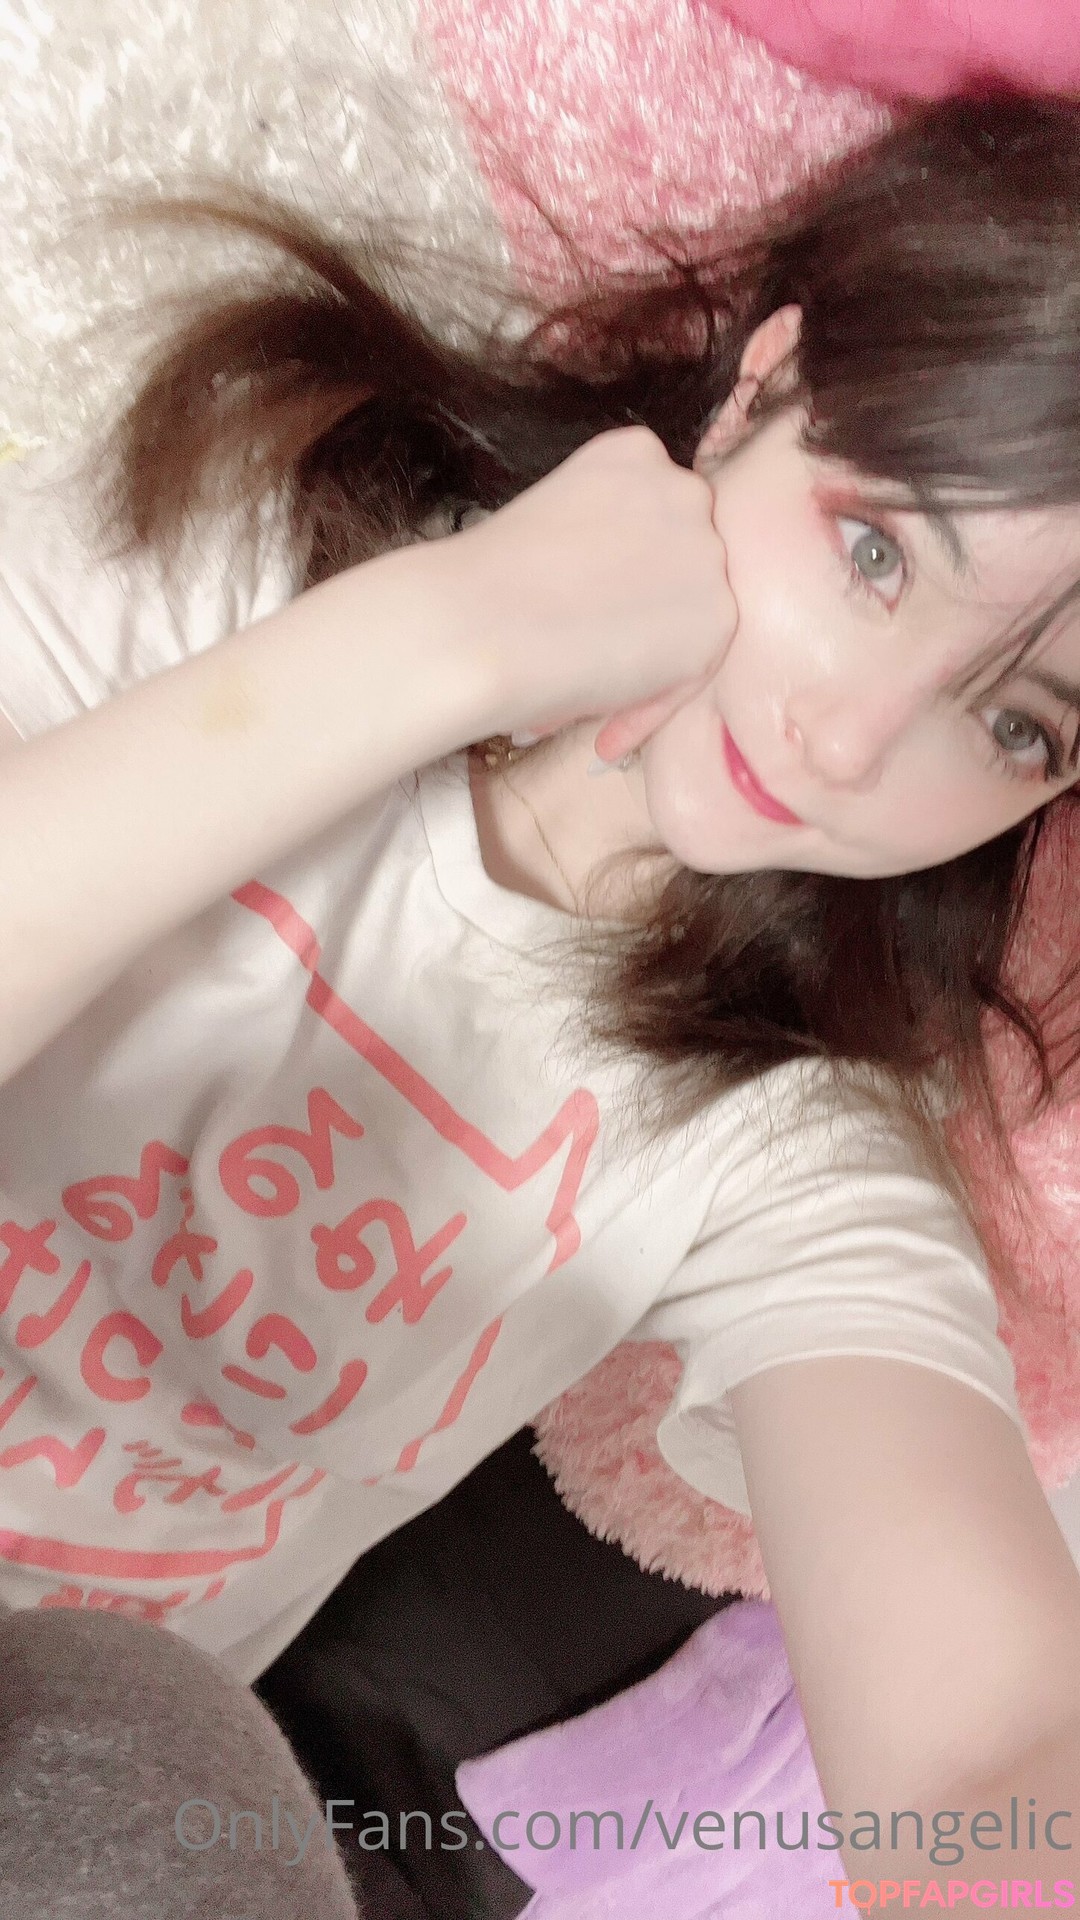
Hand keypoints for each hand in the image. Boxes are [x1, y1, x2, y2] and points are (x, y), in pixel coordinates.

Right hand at [430, 426, 735, 755]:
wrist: (479, 626)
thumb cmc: (484, 588)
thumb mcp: (551, 528)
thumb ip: (599, 545)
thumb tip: (609, 603)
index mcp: (634, 454)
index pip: (653, 521)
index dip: (627, 579)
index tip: (591, 619)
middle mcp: (681, 490)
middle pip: (682, 567)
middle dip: (643, 619)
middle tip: (593, 664)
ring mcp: (706, 553)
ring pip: (690, 621)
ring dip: (647, 667)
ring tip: (586, 703)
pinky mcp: (717, 617)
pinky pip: (690, 676)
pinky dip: (647, 710)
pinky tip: (602, 737)